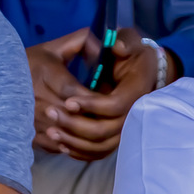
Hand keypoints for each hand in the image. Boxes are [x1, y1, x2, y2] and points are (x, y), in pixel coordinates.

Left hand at [26, 26, 171, 159]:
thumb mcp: (129, 40)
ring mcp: (125, 129)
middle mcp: (133, 114)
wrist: (144, 70)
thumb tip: (117, 47)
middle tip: (49, 113)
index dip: (90, 104)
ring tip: (50, 131)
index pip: (114, 105)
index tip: (68, 100)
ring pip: (99, 146)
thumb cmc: (131, 53)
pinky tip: (61, 144)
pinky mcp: (115, 138)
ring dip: (73, 141)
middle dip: (74, 124)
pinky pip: (98, 153)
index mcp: (137, 89)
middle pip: (103, 131)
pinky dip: (79, 152)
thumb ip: (124, 41)